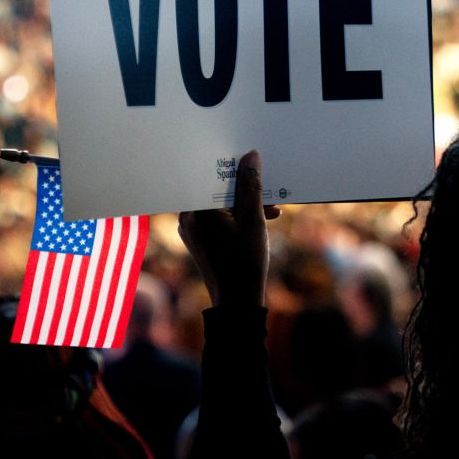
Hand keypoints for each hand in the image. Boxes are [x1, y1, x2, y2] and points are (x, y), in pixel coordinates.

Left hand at [178, 150, 280, 306]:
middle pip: (216, 190)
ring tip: (269, 210)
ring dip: (244, 204)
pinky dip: (237, 216)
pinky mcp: (200, 239)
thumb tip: (250, 157)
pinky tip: (260, 220)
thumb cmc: (245, 263)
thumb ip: (251, 186)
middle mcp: (189, 217)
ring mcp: (193, 229)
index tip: (250, 163)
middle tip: (265, 187)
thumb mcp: (254, 220)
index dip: (233, 167)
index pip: (212, 176)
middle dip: (243, 188)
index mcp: (197, 211)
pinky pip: (218, 218)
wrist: (237, 301)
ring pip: (219, 204)